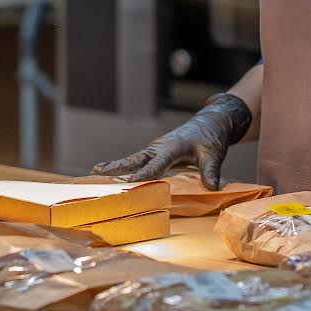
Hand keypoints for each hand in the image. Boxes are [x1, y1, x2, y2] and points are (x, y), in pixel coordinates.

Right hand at [91, 93, 251, 190]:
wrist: (211, 123)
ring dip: (117, 166)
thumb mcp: (213, 154)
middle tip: (97, 171)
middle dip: (117, 166)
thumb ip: (211, 171)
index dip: (143, 175)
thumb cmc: (211, 137)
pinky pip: (140, 161)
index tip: (130, 183)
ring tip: (96, 172)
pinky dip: (126, 167)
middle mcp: (160, 148)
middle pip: (136, 159)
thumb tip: (212, 187)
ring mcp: (157, 150)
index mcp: (172, 147)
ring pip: (134, 159)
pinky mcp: (158, 152)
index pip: (155, 164)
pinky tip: (116, 175)